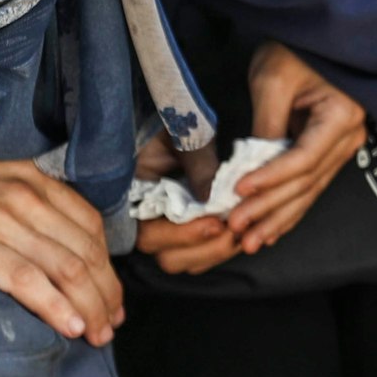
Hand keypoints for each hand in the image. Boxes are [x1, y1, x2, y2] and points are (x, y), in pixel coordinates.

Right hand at [0, 144, 122, 343]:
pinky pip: (26, 279)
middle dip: (105, 295)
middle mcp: (26, 197)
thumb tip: (68, 253)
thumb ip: (33, 209)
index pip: (92, 229)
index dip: (108, 269)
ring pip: (65, 269)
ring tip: (95, 334)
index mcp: (36, 181)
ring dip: (89, 307)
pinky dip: (54, 305)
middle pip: (85, 253)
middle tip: (110, 325)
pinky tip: (70, 326)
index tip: (113, 300)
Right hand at [132, 134, 237, 273]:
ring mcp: (166, 229)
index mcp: (132, 199)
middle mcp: (145, 221)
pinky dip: (223, 247)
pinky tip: (244, 230)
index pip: (148, 235)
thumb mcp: (186, 137)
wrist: (177, 114)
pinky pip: (202, 252)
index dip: (182, 236)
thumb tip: (212, 201)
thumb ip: (198, 167)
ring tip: (243, 231)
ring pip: (188, 262)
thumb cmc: (175, 120)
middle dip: (206, 250)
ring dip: (217, 252)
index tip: (215, 224)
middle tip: (235, 230)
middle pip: (169, 259)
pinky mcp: (188, 229)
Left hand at [225, 42, 367, 253]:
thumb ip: (266, 124)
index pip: (302, 159)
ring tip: (249, 241)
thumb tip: (249, 168)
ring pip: (309, 191)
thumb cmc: (298, 48)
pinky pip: (310, 185)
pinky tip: (271, 230)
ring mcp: (344, 145)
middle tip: (235, 227)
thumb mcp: (273, 78)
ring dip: (278, 217)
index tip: (237, 191)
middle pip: (307, 182)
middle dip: (269, 208)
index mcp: (342, 115)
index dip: (270, 179)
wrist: (321, 37)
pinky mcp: (331, 150)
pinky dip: (289, 209)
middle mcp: (350, 136)